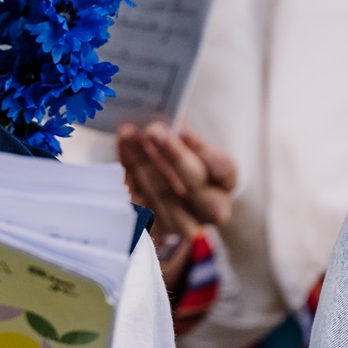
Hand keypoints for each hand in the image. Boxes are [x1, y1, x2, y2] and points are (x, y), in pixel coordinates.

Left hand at [116, 120, 236, 278]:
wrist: (165, 204)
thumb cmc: (182, 167)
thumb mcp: (188, 149)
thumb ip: (183, 136)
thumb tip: (171, 117)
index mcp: (225, 184)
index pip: (223, 168)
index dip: (202, 150)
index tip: (181, 131)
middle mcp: (211, 207)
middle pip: (196, 185)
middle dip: (173, 156)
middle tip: (153, 131)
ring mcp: (184, 223)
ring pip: (164, 196)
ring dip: (144, 163)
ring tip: (130, 135)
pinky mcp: (156, 230)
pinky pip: (139, 202)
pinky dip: (128, 173)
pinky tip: (123, 149)